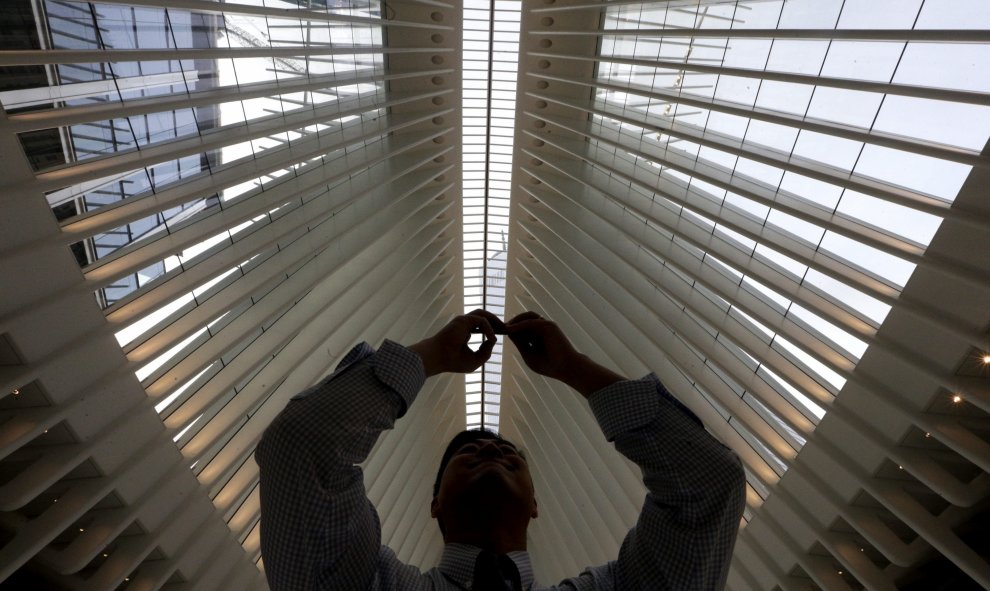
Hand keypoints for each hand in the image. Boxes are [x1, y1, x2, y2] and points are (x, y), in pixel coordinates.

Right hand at [408, 310, 498, 376]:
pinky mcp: (463, 320)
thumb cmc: (453, 361)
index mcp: (465, 333)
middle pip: (484, 318)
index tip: (504, 334)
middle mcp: (464, 325)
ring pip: (483, 314)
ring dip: (495, 320)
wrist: (439, 358)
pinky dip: (488, 328)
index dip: (494, 329)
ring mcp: (463, 321)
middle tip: (508, 329)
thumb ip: (486, 351)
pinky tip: (492, 338)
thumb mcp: (475, 359)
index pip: (482, 326)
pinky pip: (480, 320)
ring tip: (504, 329)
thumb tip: (494, 340)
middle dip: (497, 322)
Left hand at [505, 311, 625, 396]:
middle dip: (510, 322)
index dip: (509, 328)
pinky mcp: (549, 326)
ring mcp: (546, 325)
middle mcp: (541, 328)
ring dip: (514, 321)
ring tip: (503, 328)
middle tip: (496, 327)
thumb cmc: (549, 365)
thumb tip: (508, 333)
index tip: (495, 332)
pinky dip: (520, 324)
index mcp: (536, 336)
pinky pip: (532, 322)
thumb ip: (520, 344)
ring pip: (527, 317)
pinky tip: (510, 329)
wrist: (566, 368)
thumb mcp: (529, 355)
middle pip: (522, 319)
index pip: (520, 328)